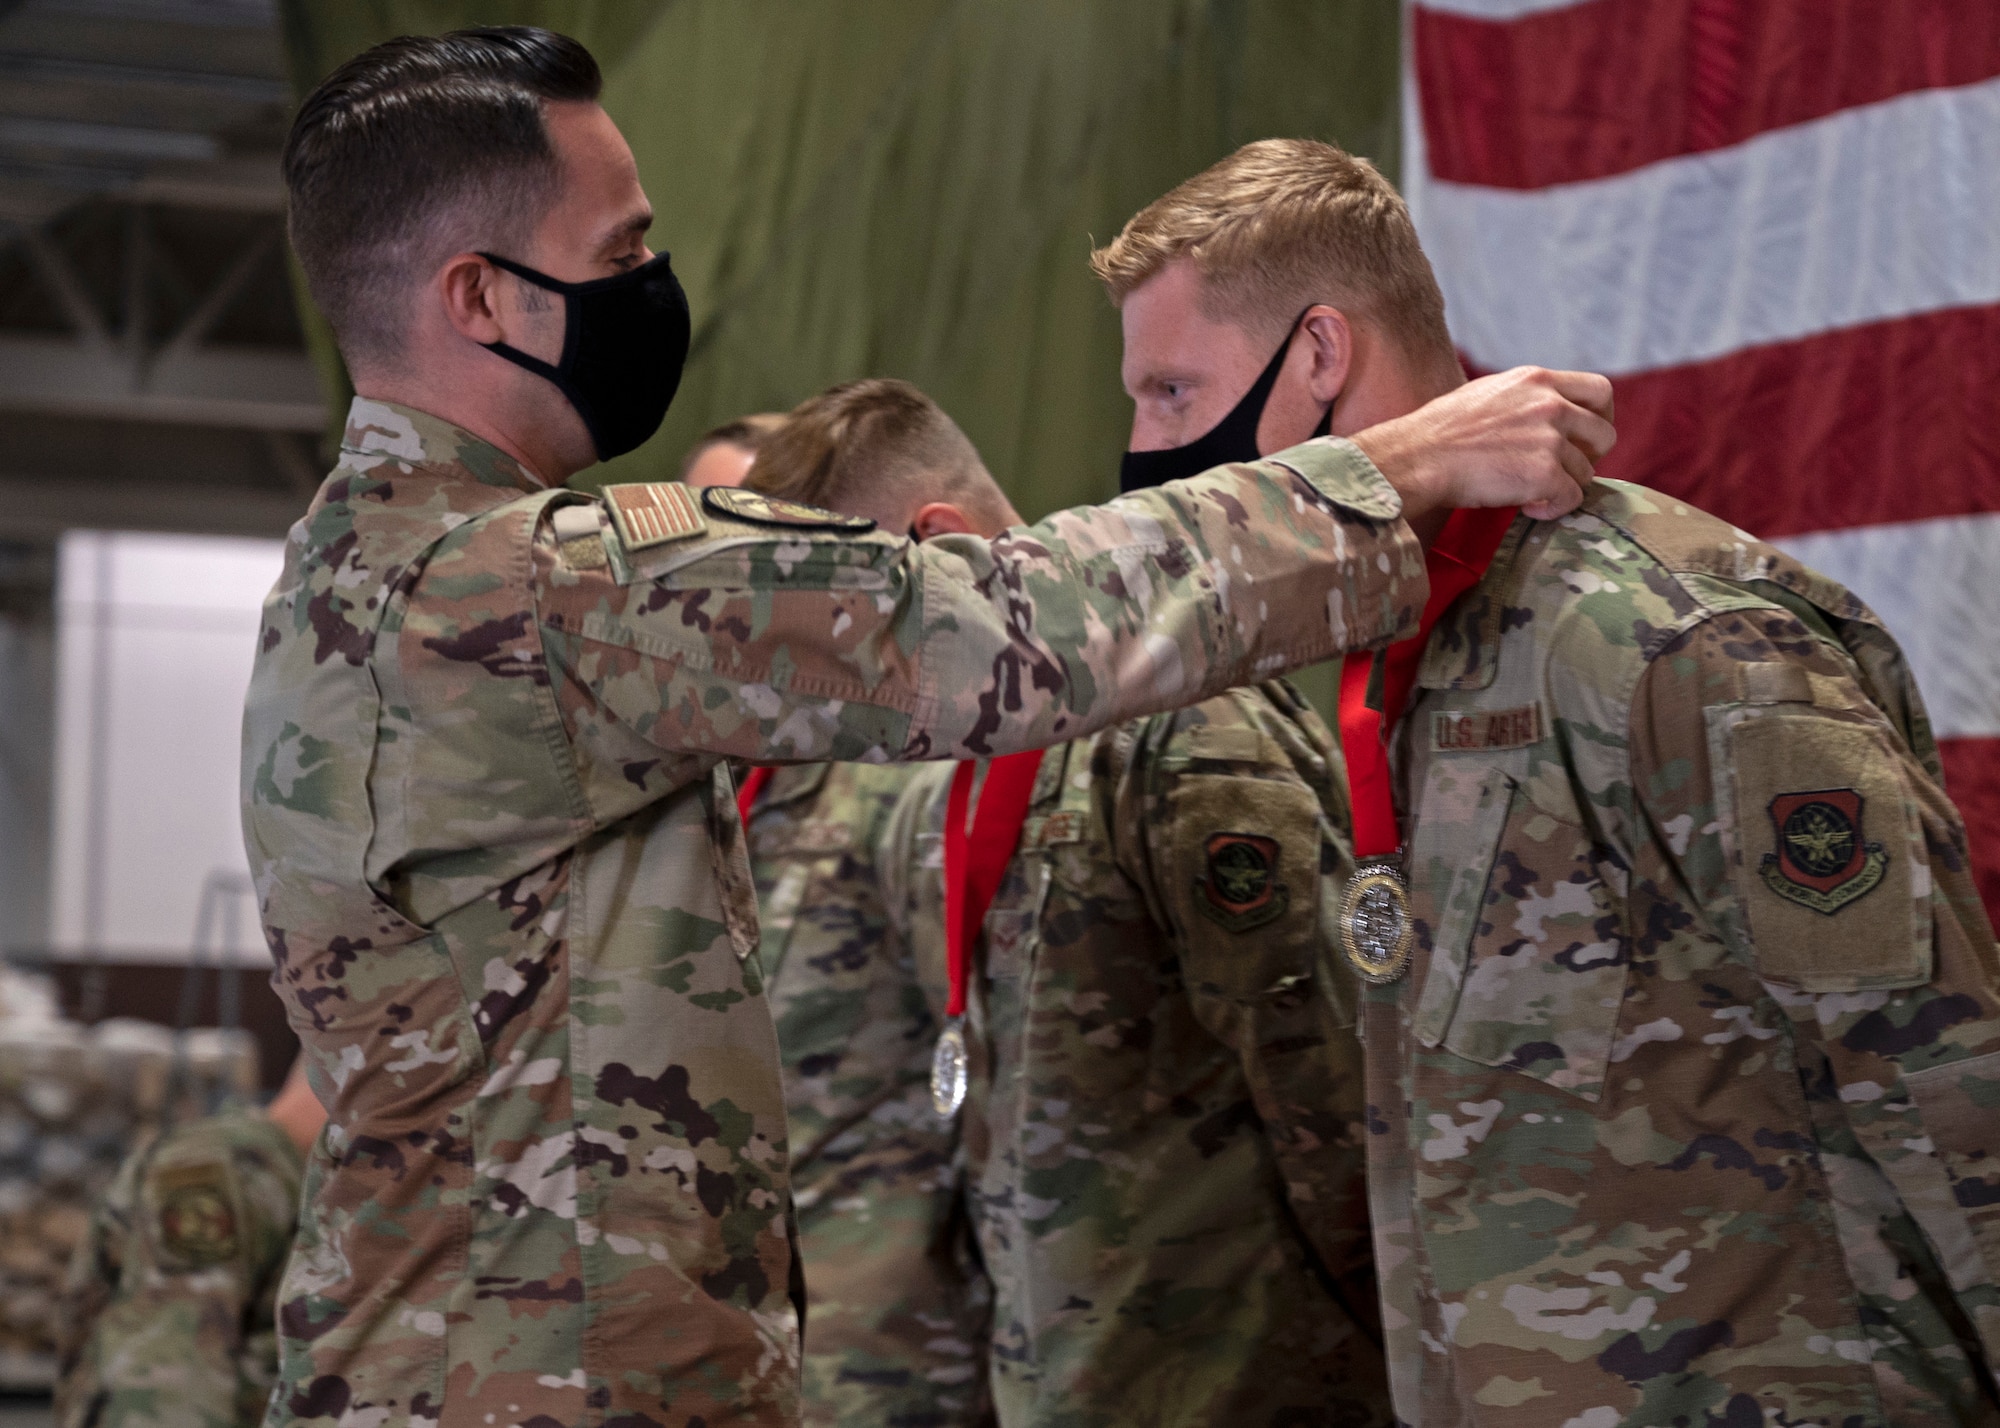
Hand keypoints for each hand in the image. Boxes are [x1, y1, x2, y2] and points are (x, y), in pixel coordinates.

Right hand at [1350, 367, 1615, 527]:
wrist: (1416, 457)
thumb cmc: (1439, 432)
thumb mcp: (1488, 393)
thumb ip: (1525, 398)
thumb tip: (1545, 413)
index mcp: (1536, 379)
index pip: (1600, 391)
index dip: (1601, 419)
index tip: (1584, 438)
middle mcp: (1550, 404)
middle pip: (1604, 434)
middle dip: (1588, 458)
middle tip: (1561, 471)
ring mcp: (1550, 439)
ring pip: (1586, 472)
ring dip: (1563, 486)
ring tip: (1529, 492)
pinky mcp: (1544, 474)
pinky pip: (1571, 498)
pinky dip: (1553, 508)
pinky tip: (1527, 507)